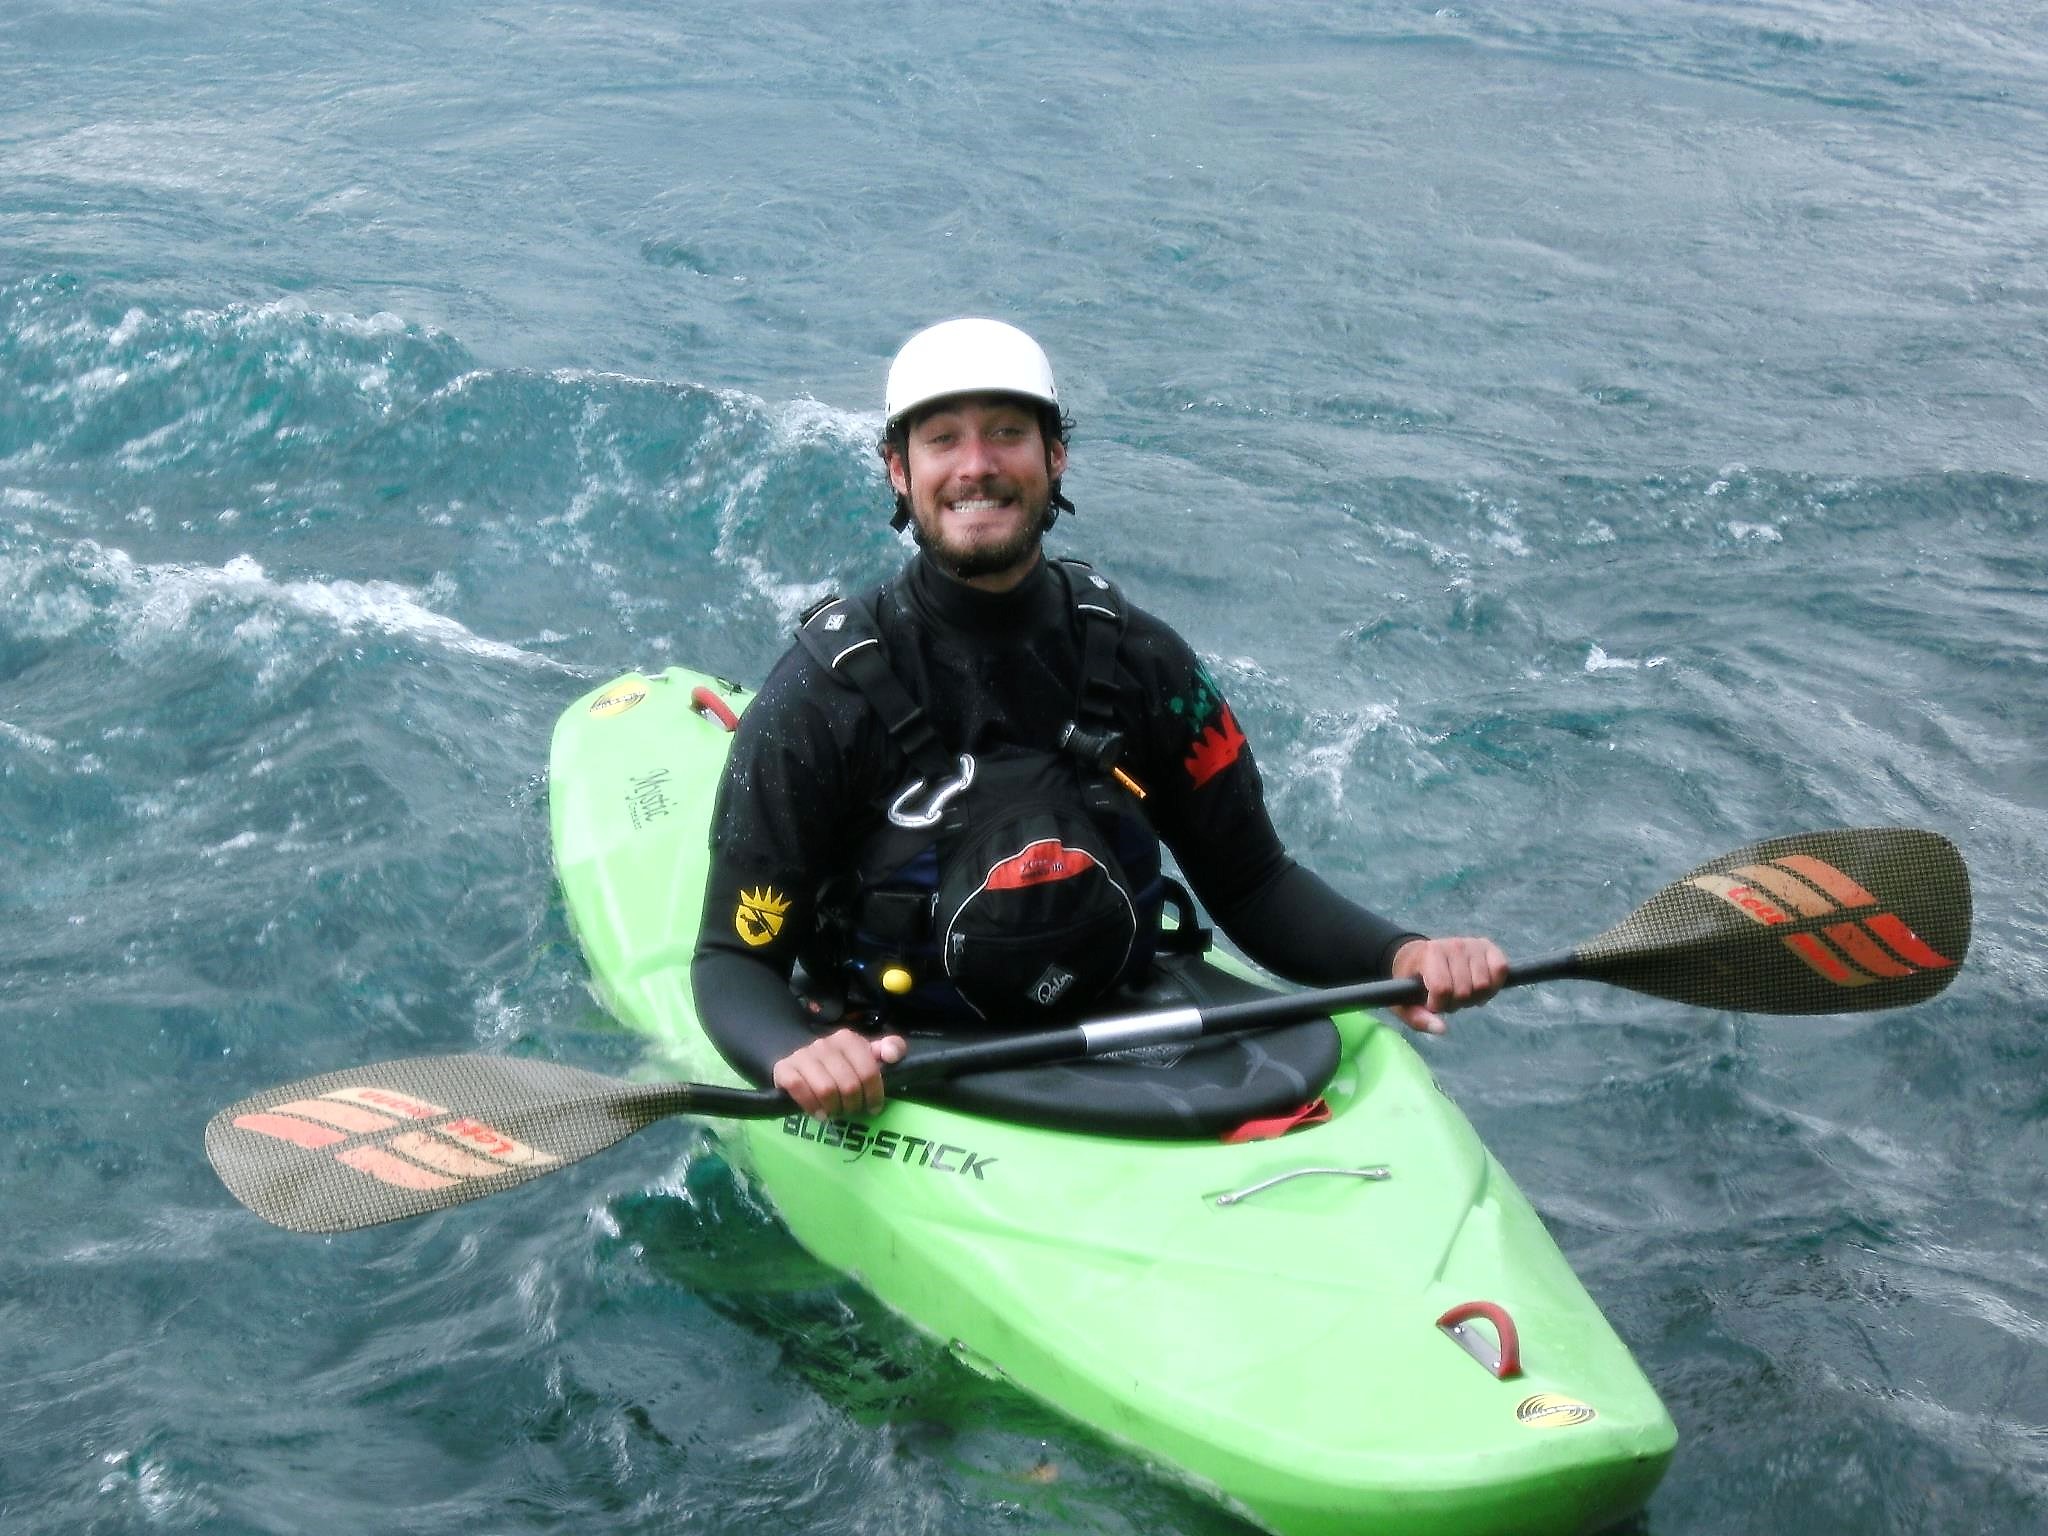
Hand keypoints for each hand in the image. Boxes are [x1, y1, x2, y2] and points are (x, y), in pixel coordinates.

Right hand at [771, 1029, 908, 1120]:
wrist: (803, 1063)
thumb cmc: (842, 1064)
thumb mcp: (867, 1055)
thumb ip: (890, 1048)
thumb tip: (892, 1055)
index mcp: (847, 1039)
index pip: (868, 1071)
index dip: (874, 1094)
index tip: (874, 1107)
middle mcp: (824, 1044)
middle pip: (848, 1085)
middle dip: (854, 1104)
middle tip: (852, 1110)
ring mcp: (802, 1055)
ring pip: (825, 1089)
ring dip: (834, 1107)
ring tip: (836, 1112)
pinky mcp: (784, 1068)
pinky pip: (799, 1088)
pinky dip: (811, 1105)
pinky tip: (819, 1113)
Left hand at [1388, 936, 1507, 1035]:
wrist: (1421, 955)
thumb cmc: (1412, 981)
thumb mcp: (1405, 1002)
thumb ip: (1418, 1019)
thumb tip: (1442, 1029)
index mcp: (1430, 953)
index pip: (1442, 988)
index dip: (1440, 1005)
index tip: (1433, 1005)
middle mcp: (1453, 945)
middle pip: (1465, 990)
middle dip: (1457, 1003)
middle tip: (1449, 999)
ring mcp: (1472, 944)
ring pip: (1484, 984)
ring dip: (1475, 997)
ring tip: (1463, 993)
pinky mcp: (1488, 947)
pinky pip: (1501, 970)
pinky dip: (1493, 986)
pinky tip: (1480, 989)